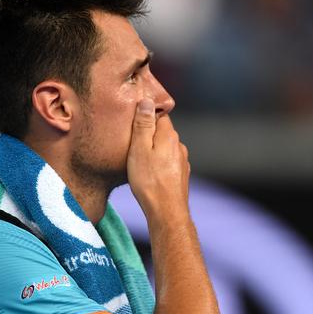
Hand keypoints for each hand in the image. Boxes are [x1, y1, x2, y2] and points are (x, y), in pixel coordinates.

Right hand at [127, 98, 189, 221]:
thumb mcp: (139, 149)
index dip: (146, 115)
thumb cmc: (149, 181)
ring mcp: (181, 161)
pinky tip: (149, 173)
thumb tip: (146, 101)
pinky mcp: (180, 175)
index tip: (132, 120)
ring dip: (153, 150)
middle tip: (131, 140)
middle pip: (162, 131)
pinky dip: (159, 163)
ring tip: (138, 159)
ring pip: (165, 148)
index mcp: (168, 135)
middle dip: (148, 133)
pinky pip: (167, 162)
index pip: (159, 114)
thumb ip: (143, 125)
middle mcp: (178, 146)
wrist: (166, 212)